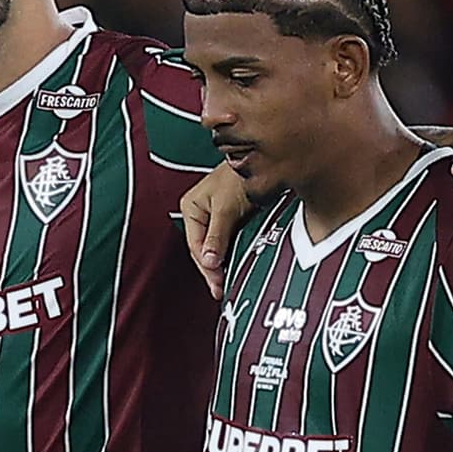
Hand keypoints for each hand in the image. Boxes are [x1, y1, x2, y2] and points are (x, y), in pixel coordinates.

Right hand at [177, 159, 256, 296]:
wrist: (261, 161)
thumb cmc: (239, 176)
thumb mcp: (226, 207)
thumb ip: (217, 235)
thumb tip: (208, 261)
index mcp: (191, 208)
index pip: (195, 245)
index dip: (206, 266)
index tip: (217, 282)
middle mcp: (200, 214)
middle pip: (204, 250)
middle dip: (212, 270)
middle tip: (221, 290)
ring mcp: (215, 219)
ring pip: (215, 249)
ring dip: (222, 266)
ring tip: (227, 286)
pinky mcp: (230, 221)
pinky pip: (228, 243)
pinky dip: (231, 256)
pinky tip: (236, 269)